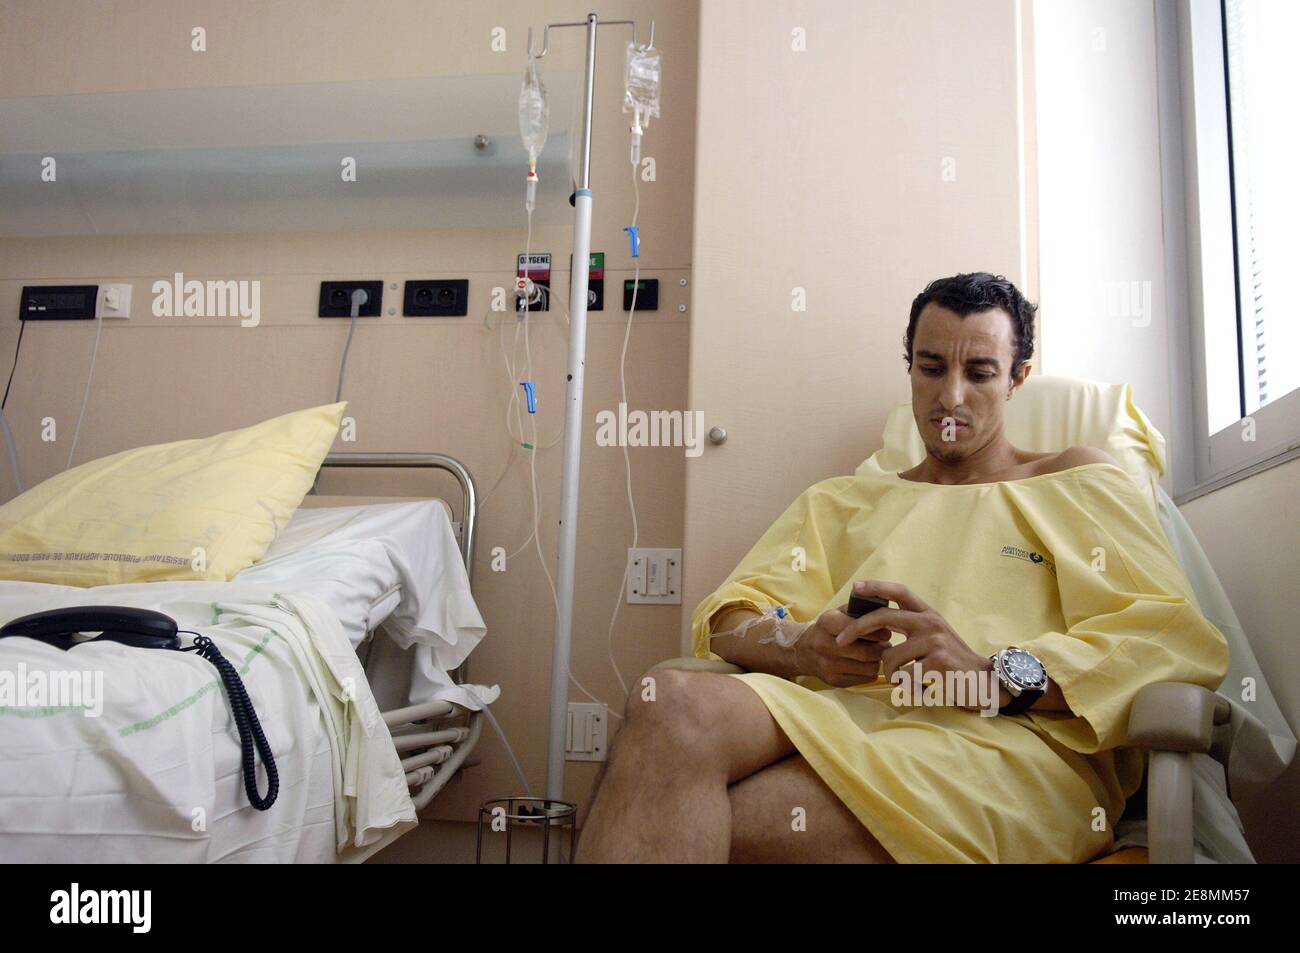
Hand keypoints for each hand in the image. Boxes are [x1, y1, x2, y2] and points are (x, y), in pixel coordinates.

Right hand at [792, 602, 893, 687]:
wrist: (803, 651)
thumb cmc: (828, 629)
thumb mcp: (837, 613)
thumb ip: (858, 609)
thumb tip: (884, 612)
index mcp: (826, 623)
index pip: (857, 629)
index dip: (876, 632)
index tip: (886, 632)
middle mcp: (824, 645)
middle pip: (866, 652)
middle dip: (882, 648)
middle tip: (886, 644)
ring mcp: (828, 666)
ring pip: (869, 668)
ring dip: (878, 661)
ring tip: (877, 653)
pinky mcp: (834, 681)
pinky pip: (865, 679)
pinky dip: (871, 671)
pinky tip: (867, 663)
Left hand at [837, 580, 995, 710]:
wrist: (985, 682)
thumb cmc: (953, 661)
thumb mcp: (935, 635)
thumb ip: (910, 627)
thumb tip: (872, 623)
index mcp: (928, 614)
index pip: (900, 592)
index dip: (877, 587)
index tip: (856, 587)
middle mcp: (930, 623)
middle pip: (882, 618)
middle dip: (855, 629)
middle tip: (840, 641)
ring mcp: (934, 642)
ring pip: (888, 658)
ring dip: (891, 675)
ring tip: (910, 680)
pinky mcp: (936, 663)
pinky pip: (903, 677)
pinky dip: (907, 688)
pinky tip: (923, 688)